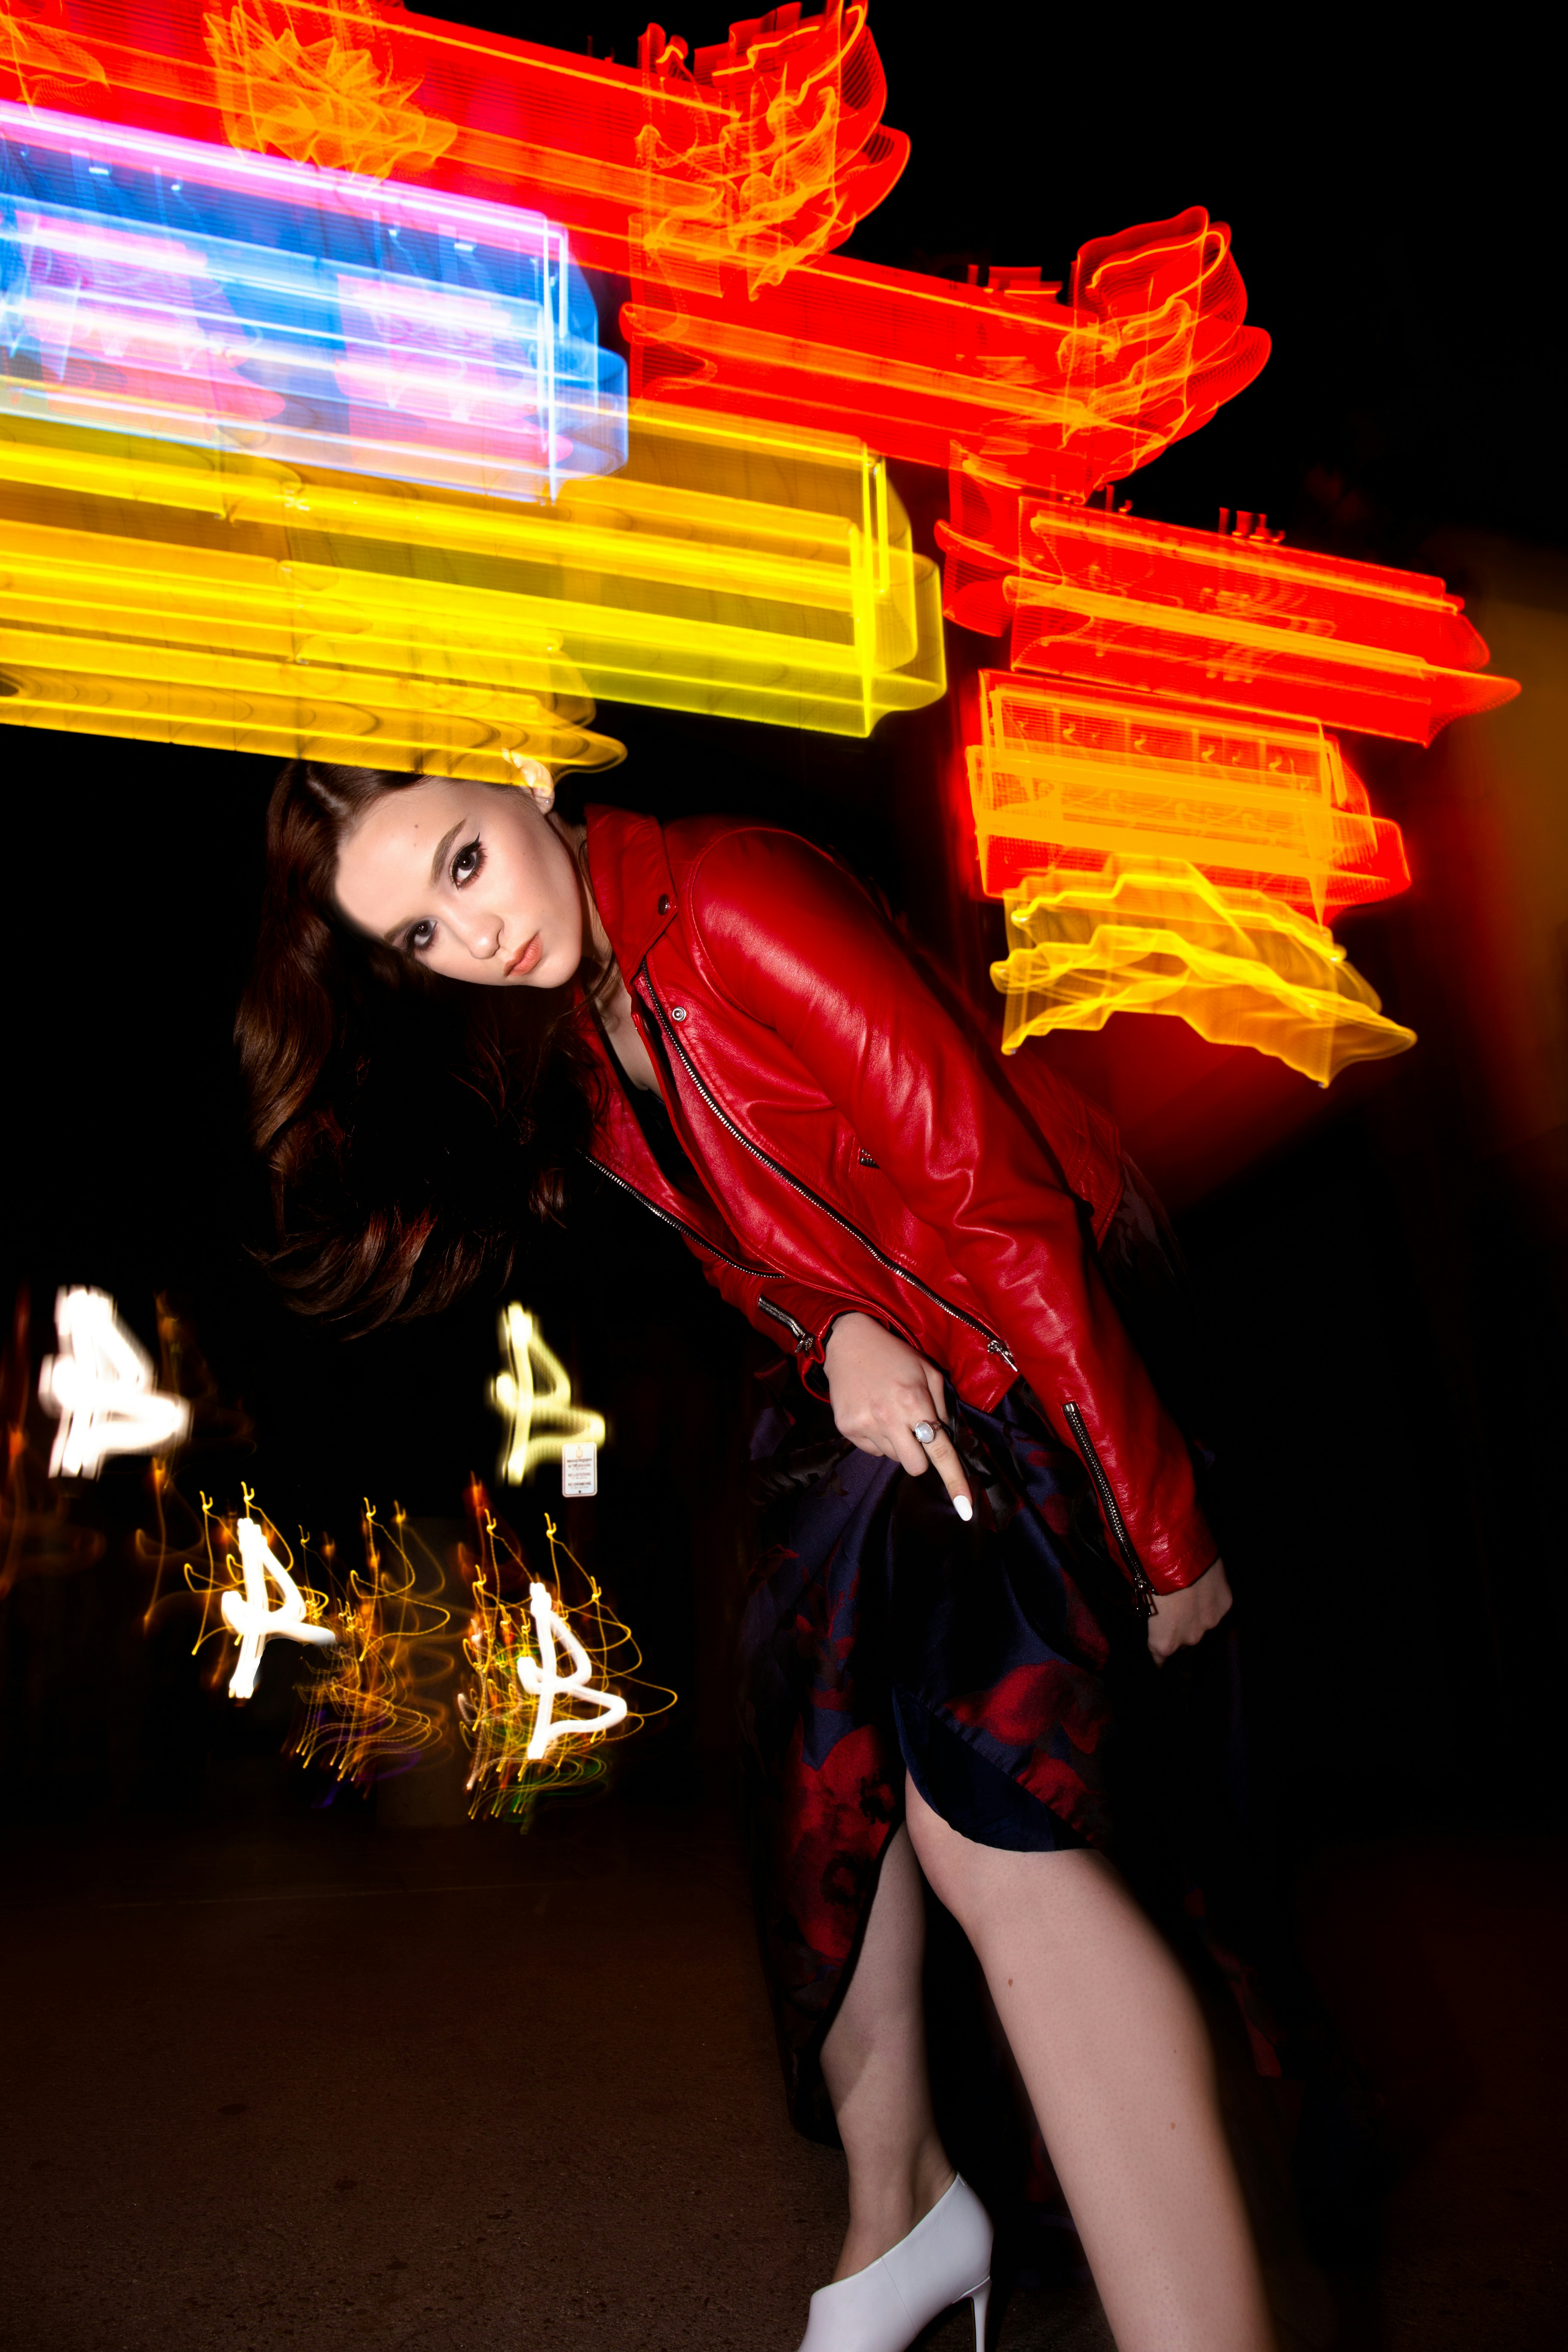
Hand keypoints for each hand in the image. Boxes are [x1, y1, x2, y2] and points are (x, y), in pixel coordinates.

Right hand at [822, 1313, 973, 1520]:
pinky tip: (873, 1414)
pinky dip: (879, 1439)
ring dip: (898, 1444)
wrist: (848, 1343)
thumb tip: (946, 1438)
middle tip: (915, 1431)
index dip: (954, 1481)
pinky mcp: (847, 1429)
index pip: (939, 1450)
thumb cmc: (895, 1356)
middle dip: (921, 1456)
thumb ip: (941, 1407)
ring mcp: (864, 1425)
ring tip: (889, 1413)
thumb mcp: (928, 1372)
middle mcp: (888, 1417)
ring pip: (893, 1458)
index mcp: (914, 1401)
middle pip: (915, 1466)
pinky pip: (872, 1451)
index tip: (966, 1509)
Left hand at [1146, 1557, 1232, 1663]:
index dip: (1157, 1655)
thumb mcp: (1139, 1599)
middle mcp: (1190, 1638)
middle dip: (1178, 1629)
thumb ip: (1146, 1614)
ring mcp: (1211, 1622)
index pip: (1159, 1659)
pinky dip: (1210, 1599)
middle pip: (1184, 1640)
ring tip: (1188, 1595)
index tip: (1156, 1648)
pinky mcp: (1225, 1605)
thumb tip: (1147, 1614)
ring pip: (1202, 1623)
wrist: (1176, 1553)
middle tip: (1172, 1609)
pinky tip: (1203, 1585)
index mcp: (1164, 1642)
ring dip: (1196, 1614)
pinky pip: (1215, 1607)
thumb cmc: (1149, 1577)